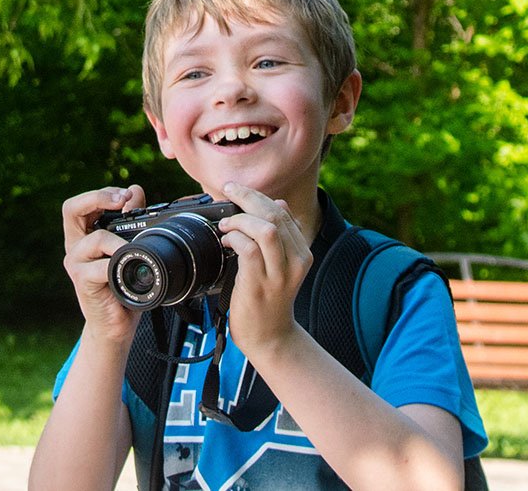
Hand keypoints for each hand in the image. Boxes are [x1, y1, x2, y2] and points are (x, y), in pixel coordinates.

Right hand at [61, 185, 145, 343]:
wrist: (115, 324)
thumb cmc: (122, 286)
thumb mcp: (128, 248)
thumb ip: (130, 219)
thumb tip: (136, 190)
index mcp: (83, 235)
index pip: (79, 204)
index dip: (102, 194)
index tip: (128, 196)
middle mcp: (75, 246)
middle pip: (71, 208)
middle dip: (99, 198)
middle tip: (124, 200)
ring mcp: (76, 263)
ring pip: (96, 237)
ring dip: (121, 239)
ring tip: (135, 249)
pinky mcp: (82, 281)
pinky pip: (102, 266)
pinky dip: (119, 264)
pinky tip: (130, 267)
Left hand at [217, 182, 313, 357]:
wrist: (270, 337)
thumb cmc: (269, 299)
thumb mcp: (280, 264)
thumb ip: (281, 236)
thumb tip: (277, 204)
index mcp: (301, 252)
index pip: (282, 212)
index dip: (257, 196)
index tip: (237, 190)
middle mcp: (295, 261)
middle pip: (274, 214)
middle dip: (247, 197)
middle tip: (227, 192)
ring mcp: (279, 274)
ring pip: (265, 229)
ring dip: (240, 220)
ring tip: (226, 225)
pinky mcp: (260, 285)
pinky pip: (249, 250)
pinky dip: (234, 239)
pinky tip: (226, 241)